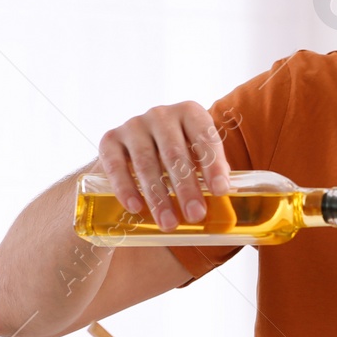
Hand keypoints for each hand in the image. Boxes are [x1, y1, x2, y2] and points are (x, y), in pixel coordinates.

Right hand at [96, 101, 229, 230]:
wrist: (136, 148)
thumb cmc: (179, 156)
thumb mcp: (198, 158)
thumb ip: (211, 173)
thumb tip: (226, 198)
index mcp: (190, 113)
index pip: (205, 137)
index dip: (213, 165)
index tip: (220, 191)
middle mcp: (161, 114)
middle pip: (175, 153)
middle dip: (186, 187)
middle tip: (195, 215)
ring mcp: (134, 125)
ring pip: (146, 162)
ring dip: (158, 196)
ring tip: (169, 223)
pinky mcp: (110, 139)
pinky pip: (115, 165)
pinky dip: (125, 188)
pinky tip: (135, 208)